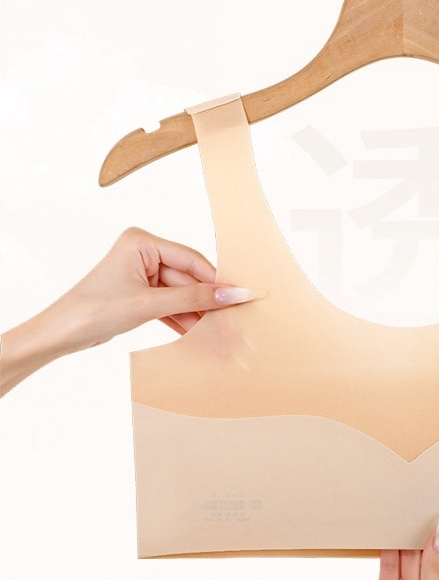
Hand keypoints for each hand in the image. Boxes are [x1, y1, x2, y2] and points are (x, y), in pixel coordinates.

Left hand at [0, 227, 254, 395]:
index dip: (217, 281)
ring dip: (200, 317)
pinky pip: (172, 307)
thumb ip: (193, 299)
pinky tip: (203, 337)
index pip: (191, 260)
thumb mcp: (147, 304)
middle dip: (210, 305)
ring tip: (223, 335)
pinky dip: (185, 322)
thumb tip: (232, 294)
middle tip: (235, 323)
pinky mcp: (142, 296)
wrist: (56, 337)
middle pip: (189, 281)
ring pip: (183, 297)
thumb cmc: (90, 311)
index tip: (242, 296)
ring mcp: (143, 276)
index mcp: (142, 242)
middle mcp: (144, 254)